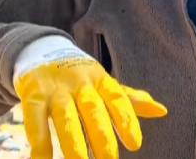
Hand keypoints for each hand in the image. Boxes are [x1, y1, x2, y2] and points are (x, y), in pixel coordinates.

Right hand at [13, 36, 166, 158]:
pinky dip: (39, 141)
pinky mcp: (33, 94)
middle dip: (101, 136)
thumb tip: (162, 110)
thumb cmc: (80, 78)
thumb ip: (129, 100)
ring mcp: (55, 89)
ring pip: (64, 117)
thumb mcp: (104, 84)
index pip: (117, 99)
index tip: (135, 144)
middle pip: (92, 109)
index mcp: (101, 80)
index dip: (126, 120)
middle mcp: (79, 83)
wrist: (42, 51)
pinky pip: (35, 119)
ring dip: (72, 143)